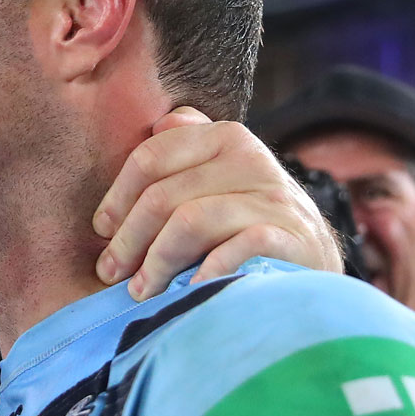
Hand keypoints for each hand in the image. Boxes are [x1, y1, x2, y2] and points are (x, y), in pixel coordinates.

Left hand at [92, 107, 342, 300]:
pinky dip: (202, 274)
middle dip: (128, 239)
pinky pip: (233, 250)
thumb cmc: (246, 221)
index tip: (102, 231)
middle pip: (163, 195)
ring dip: (156, 262)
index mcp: (223, 137)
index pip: (151, 158)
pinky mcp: (291, 237)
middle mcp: (250, 159)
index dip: (117, 197)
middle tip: (112, 273)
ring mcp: (273, 198)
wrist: (312, 259)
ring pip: (189, 221)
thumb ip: (190, 146)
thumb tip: (159, 123)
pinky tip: (186, 292)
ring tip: (141, 291)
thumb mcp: (220, 176)